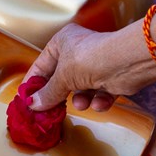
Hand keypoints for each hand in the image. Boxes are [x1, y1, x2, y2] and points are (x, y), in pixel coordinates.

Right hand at [23, 22, 155, 111]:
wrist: (128, 62)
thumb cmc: (91, 59)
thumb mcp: (63, 77)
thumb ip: (48, 93)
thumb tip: (32, 105)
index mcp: (63, 42)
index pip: (42, 65)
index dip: (34, 84)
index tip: (27, 101)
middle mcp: (78, 51)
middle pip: (61, 79)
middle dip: (58, 95)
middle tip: (48, 112)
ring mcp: (95, 65)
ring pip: (81, 89)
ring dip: (81, 99)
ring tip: (81, 103)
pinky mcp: (111, 79)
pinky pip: (99, 94)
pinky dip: (99, 100)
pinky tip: (99, 102)